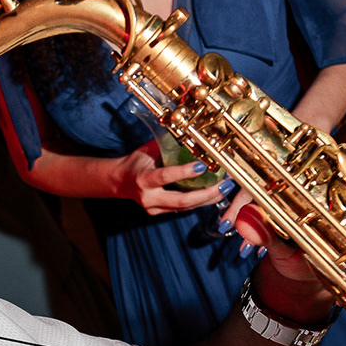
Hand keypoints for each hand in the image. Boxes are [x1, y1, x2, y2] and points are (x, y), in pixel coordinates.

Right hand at [109, 142, 230, 214]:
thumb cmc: (136, 161)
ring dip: (209, 199)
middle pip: (182, 201)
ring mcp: (154, 209)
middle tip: (225, 184)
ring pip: (186, 208)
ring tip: (226, 188)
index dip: (184, 172)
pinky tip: (215, 193)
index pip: (165, 176)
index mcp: (143, 179)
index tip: (202, 165)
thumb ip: (168, 143)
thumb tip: (191, 131)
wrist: (119, 181)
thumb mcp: (148, 150)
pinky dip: (200, 201)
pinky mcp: (160, 213)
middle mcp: (148, 198)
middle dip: (207, 194)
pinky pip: (184, 209)